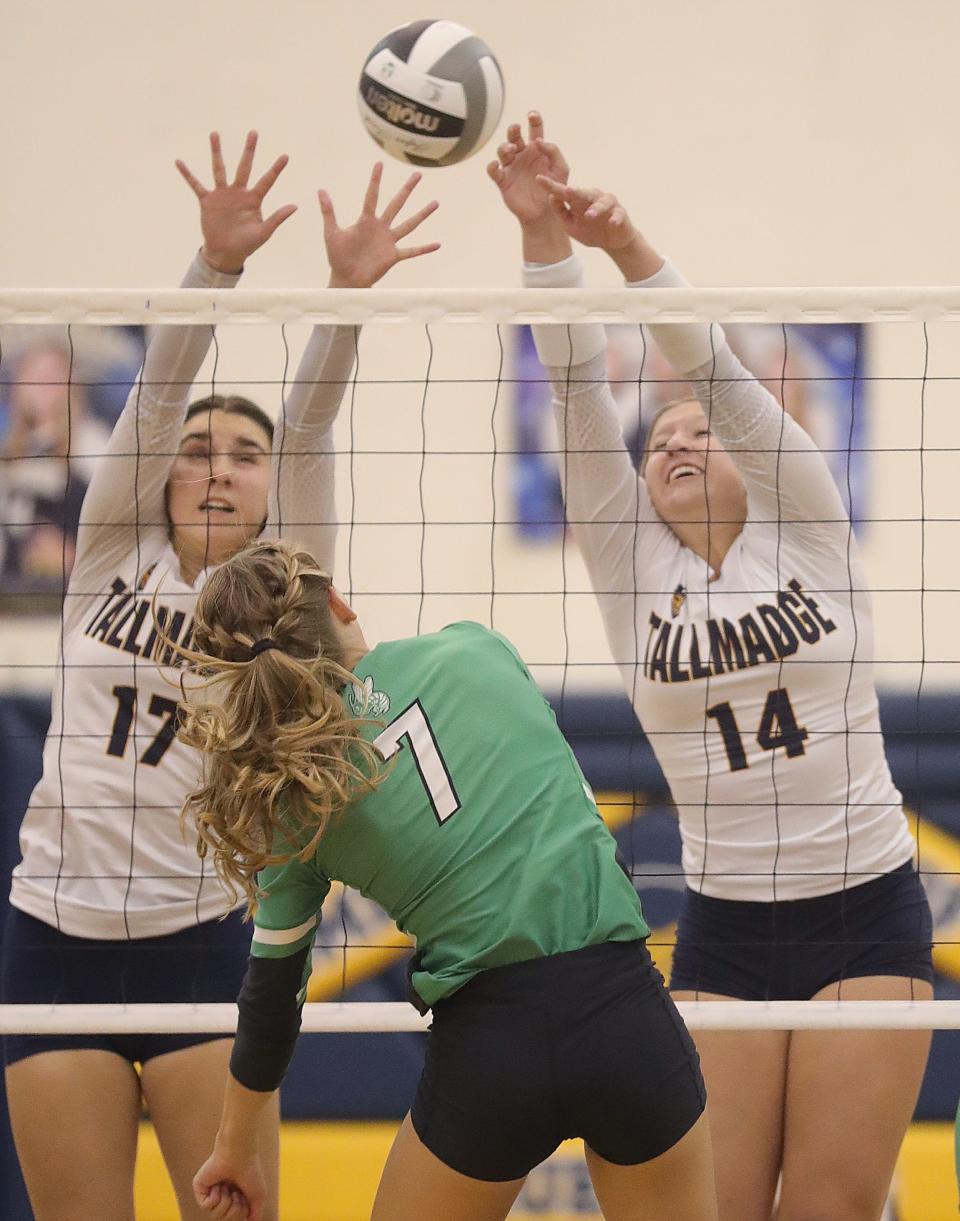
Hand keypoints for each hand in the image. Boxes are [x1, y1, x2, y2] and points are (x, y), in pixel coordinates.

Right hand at [176, 131, 296, 273]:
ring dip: (217, 151)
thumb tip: (295, 206)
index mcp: (253, 200)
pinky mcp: (207, 201)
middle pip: (244, 167)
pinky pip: (196, 184)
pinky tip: (179, 162)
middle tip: (254, 132)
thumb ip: (277, 218)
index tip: (286, 156)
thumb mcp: (264, 232)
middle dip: (249, 151)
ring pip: (219, 169)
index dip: (276, 169)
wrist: (226, 253)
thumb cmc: (247, 244)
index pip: (267, 181)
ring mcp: (222, 195)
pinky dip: (187, 174)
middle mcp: (238, 192)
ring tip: (215, 133)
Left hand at [193, 1148, 265, 1220]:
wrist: (240, 1154)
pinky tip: (218, 1184)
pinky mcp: (199, 1187)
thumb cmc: (251, 1171)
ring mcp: (210, 1191)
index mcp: (234, 1195)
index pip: (234, 1217)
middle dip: (234, 1210)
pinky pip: (206, 1206)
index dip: (241, 1212)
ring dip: (225, 1202)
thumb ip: (255, 1214)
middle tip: (237, 1193)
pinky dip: (215, 1197)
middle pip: (225, 1219)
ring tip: (228, 1187)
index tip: (245, 1199)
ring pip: (215, 1215)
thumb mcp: (258, 1196)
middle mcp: (221, 1194)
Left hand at [320, 163, 439, 287]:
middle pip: (397, 204)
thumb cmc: (338, 257)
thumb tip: (320, 190)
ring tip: (435, 203)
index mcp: (366, 221)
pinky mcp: (393, 256)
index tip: (379, 163)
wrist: (346, 279)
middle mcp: (380, 228)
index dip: (375, 180)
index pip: (372, 196)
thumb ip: (328, 212)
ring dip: (422, 214)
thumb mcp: (331, 233)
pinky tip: (437, 244)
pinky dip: (424, 249)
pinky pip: (411, 251)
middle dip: (407, 189)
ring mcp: (389, 241)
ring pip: (409, 224)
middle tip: (418, 174)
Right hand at [486, 112, 568, 227]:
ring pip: (503, 150)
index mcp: (537, 149)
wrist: (545, 213)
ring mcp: (511, 167)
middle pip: (514, 136)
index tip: (532, 115)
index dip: (533, 119)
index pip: (534, 129)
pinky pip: (493, 171)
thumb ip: (554, 152)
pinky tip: (495, 164)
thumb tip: (539, 141)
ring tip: (511, 150)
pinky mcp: (503, 181)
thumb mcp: (561, 169)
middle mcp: (522, 155)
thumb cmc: (554, 189)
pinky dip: (492, 166)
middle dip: (514, 130)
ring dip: (505, 147)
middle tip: (516, 129)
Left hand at [535, 179, 637, 253]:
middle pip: (583, 193)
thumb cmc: (589, 230)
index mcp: (578, 201)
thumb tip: (550, 197)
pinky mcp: (620, 214)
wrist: (612, 242)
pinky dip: (615, 218)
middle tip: (567, 191)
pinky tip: (612, 222)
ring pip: (603, 202)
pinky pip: (618, 214)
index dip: (551, 186)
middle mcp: (593, 198)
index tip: (538, 179)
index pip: (562, 192)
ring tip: (589, 215)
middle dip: (576, 192)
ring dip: (597, 208)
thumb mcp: (570, 224)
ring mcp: (608, 205)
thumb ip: (560, 211)